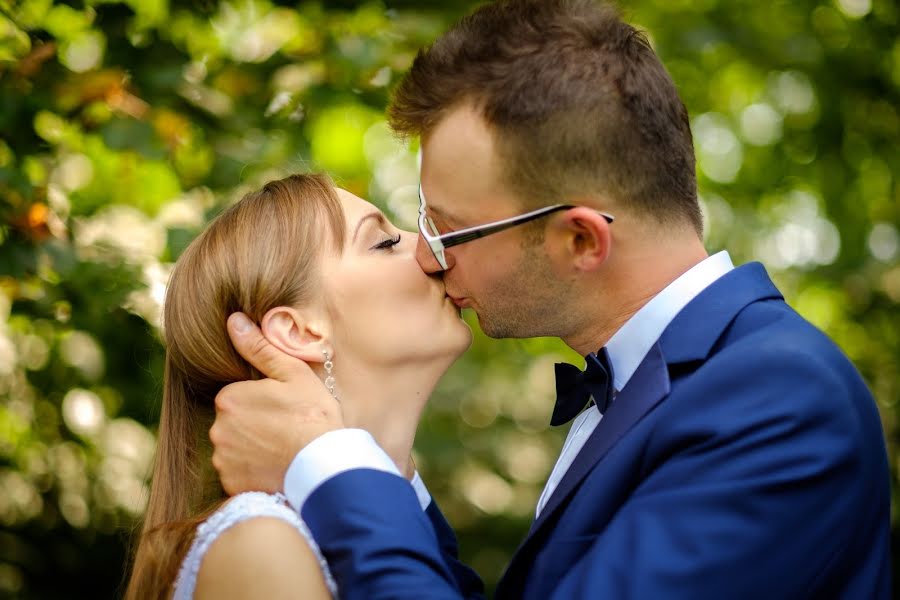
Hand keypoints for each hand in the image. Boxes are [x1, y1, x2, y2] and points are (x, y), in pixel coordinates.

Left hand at [210, 313, 343, 494]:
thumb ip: (259, 347)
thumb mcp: (292, 373)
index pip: (237, 397)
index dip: (261, 401)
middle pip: (233, 422)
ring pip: (233, 448)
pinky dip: (252, 471)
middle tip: (285, 429)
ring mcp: (223, 460)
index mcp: (229, 398)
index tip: (284, 409)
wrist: (323, 464)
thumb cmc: (313, 414)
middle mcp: (218, 429)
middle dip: (253, 425)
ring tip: (282, 450)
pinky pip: (237, 474)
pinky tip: (275, 467)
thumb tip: (234, 320)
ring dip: (251, 449)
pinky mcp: (231, 485)